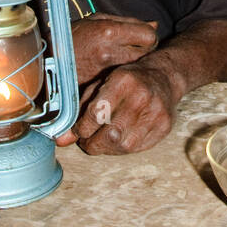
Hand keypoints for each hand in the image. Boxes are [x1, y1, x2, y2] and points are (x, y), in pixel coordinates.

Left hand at [56, 55, 178, 154]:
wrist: (164, 77)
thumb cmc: (127, 81)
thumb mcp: (102, 84)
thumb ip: (81, 109)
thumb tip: (61, 140)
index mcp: (123, 80)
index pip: (96, 113)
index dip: (81, 128)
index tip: (78, 131)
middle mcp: (142, 96)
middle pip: (110, 134)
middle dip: (92, 144)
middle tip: (87, 141)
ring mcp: (156, 113)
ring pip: (123, 146)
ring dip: (107, 149)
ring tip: (102, 141)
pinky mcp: (165, 126)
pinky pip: (137, 149)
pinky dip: (122, 149)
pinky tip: (118, 140)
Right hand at [67, 14, 158, 84]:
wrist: (46, 63)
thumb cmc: (71, 38)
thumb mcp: (96, 20)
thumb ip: (128, 22)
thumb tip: (155, 25)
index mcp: (108, 32)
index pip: (149, 35)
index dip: (147, 34)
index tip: (140, 35)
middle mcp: (110, 53)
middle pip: (148, 52)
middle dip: (145, 49)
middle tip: (133, 48)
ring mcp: (106, 72)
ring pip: (140, 66)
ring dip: (137, 62)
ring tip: (123, 58)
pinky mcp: (104, 86)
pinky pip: (127, 79)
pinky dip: (126, 75)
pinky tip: (116, 71)